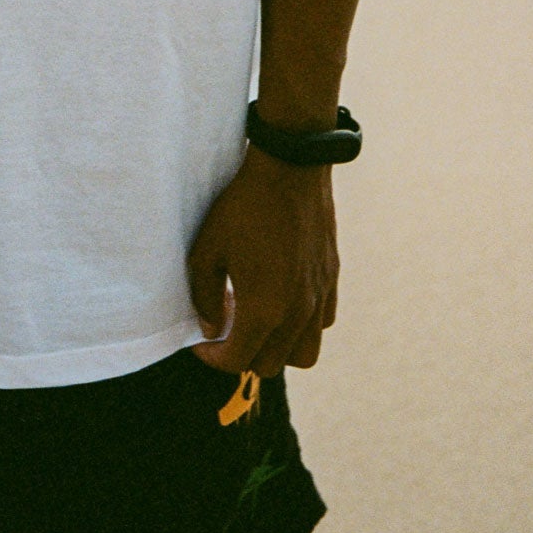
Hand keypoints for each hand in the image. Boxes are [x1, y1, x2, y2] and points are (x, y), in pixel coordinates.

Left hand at [186, 145, 337, 376]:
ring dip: (277, 348)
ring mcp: (320, 297)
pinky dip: (302, 326)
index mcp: (264, 309)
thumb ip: (204, 296)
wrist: (290, 167)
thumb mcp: (207, 248)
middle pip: (269, 364)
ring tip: (257, 320)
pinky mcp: (332, 279)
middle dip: (242, 354)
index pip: (237, 360)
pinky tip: (283, 300)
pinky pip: (321, 324)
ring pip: (303, 353)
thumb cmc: (243, 205)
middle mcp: (298, 312)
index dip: (212, 357)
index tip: (201, 342)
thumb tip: (212, 328)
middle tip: (225, 325)